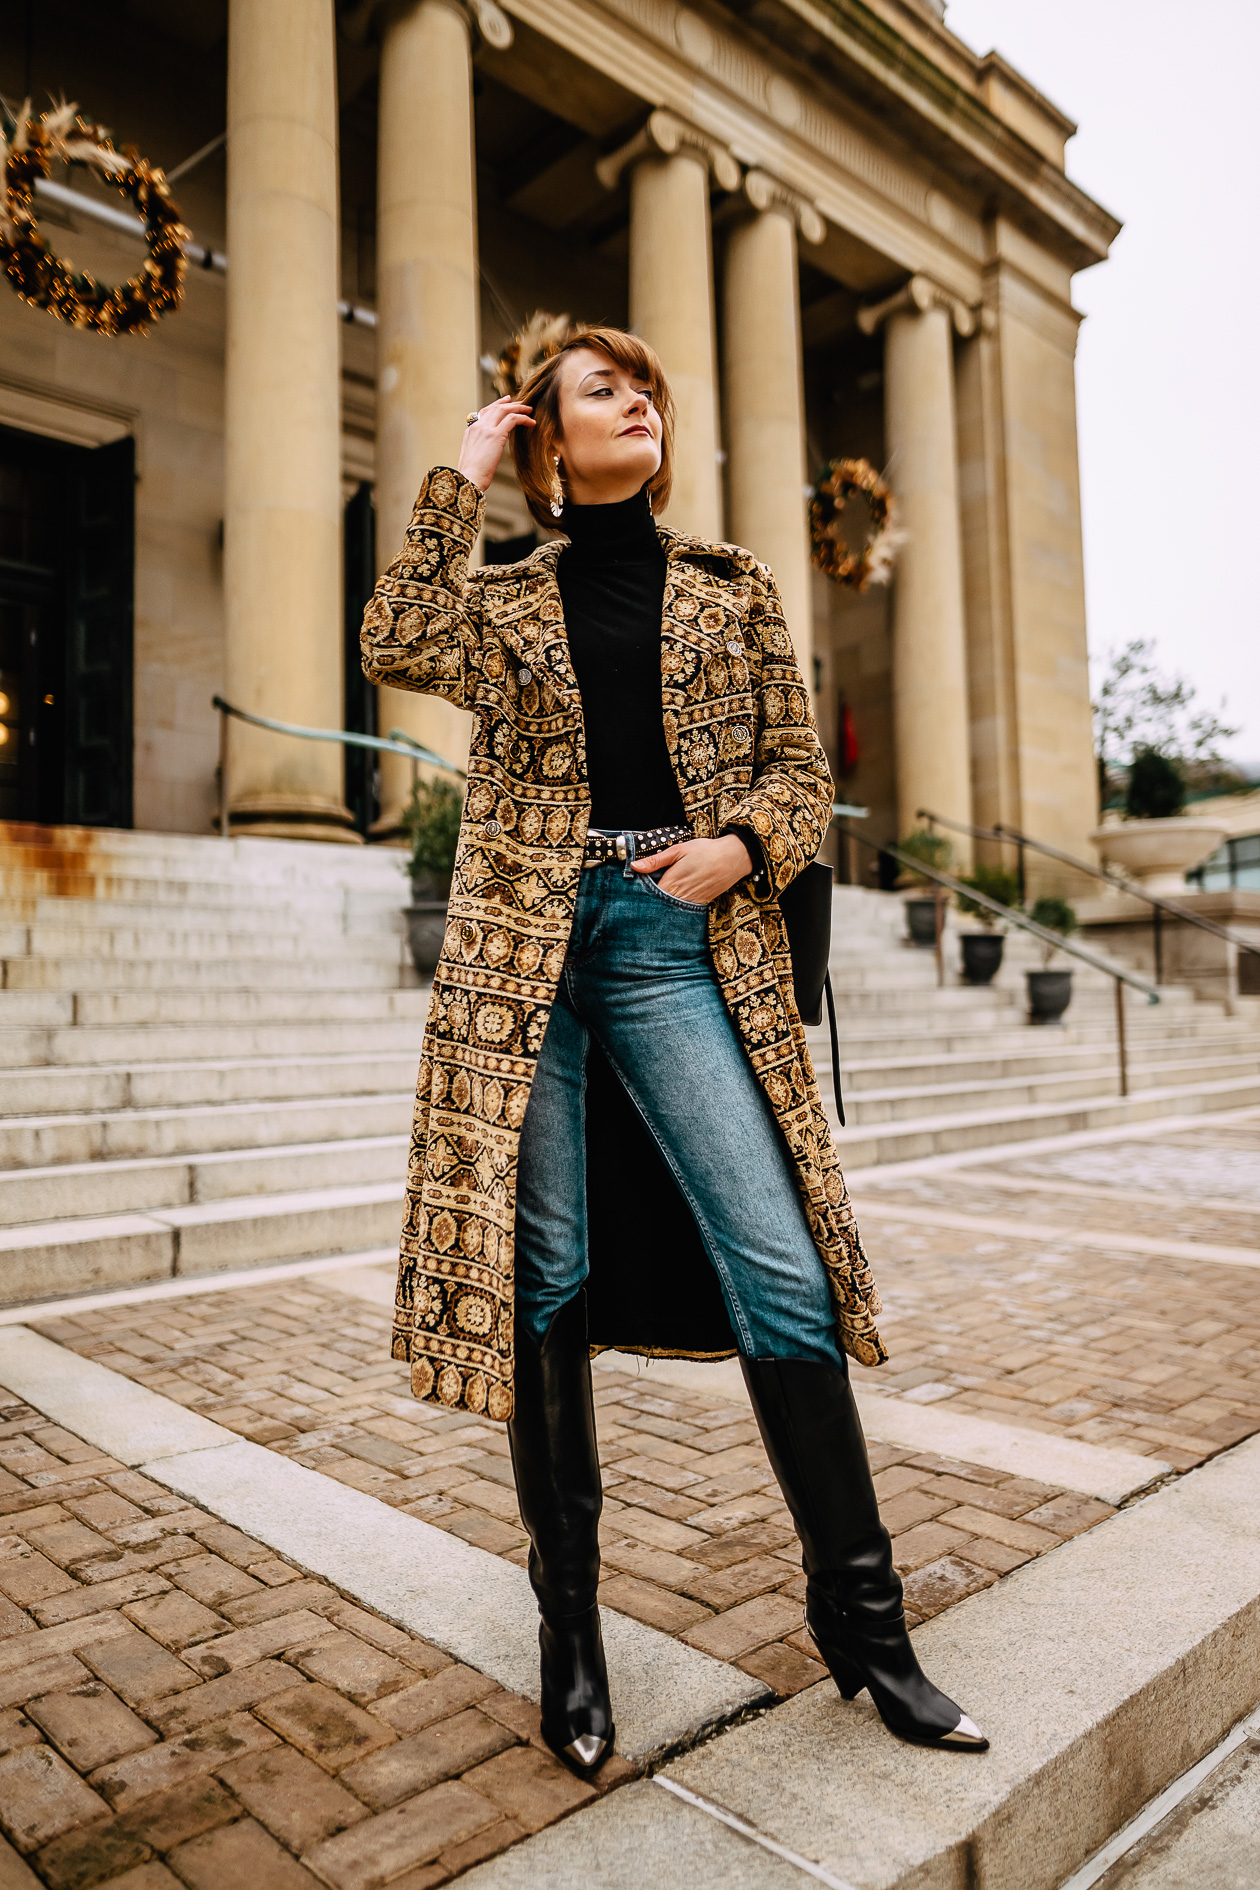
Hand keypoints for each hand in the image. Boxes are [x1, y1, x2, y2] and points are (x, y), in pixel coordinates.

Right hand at [457, 395, 535, 492]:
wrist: (469, 479)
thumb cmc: (472, 476)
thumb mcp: (474, 458)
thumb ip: (481, 448)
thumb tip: (490, 451)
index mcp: (470, 431)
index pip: (484, 412)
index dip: (496, 406)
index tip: (505, 403)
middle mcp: (477, 426)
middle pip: (495, 408)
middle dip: (509, 404)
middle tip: (520, 403)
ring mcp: (486, 429)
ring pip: (504, 410)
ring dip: (518, 408)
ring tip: (529, 409)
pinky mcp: (495, 435)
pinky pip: (512, 419)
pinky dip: (523, 418)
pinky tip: (531, 422)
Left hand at [633, 834, 751, 903]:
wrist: (733, 858)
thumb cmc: (705, 851)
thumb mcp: (679, 850)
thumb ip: (656, 861)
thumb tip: (634, 866)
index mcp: (671, 883)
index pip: (648, 896)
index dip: (639, 894)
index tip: (633, 890)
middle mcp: (680, 897)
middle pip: (658, 905)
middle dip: (650, 902)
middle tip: (644, 895)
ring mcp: (691, 903)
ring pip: (670, 909)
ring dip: (663, 905)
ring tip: (659, 898)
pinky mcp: (701, 904)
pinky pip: (684, 909)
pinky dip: (677, 906)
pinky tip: (675, 899)